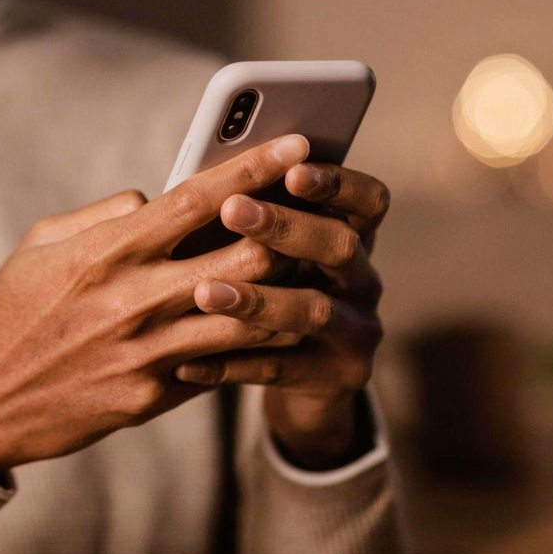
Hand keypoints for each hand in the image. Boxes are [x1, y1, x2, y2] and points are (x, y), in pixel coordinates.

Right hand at [0, 135, 311, 476]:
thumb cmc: (6, 313)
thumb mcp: (40, 245)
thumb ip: (104, 215)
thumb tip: (156, 198)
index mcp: (107, 251)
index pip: (198, 198)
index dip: (254, 168)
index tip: (299, 145)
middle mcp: (135, 299)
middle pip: (245, 254)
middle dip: (289, 229)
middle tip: (317, 212)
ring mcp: (148, 353)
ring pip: (251, 314)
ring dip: (287, 289)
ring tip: (314, 270)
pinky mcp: (152, 396)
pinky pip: (221, 362)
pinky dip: (252, 341)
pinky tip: (277, 326)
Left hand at [174, 164, 390, 468]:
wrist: (304, 384)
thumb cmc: (271, 290)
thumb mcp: (271, 252)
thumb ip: (251, 217)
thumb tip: (199, 175)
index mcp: (352, 236)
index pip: (367, 201)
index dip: (336, 183)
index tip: (292, 169)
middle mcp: (363, 280)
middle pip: (341, 245)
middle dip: (286, 226)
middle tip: (232, 210)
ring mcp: (357, 332)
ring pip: (313, 311)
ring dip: (257, 299)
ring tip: (203, 291)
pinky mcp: (338, 378)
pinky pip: (280, 369)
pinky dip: (231, 365)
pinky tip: (185, 363)